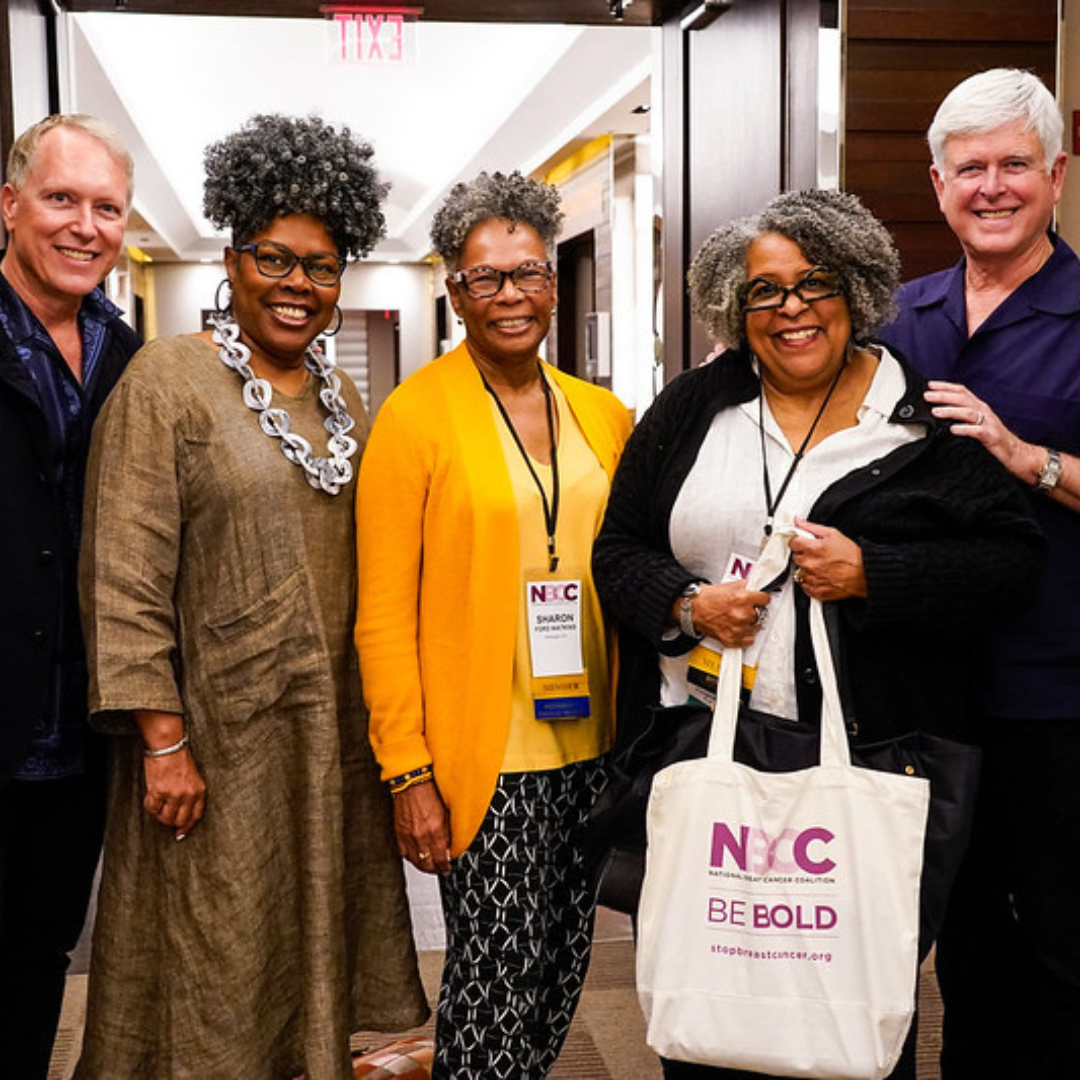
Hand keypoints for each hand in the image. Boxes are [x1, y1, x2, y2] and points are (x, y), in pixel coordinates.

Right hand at [143, 749, 206, 839]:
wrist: (168, 745)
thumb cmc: (178, 758)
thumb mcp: (192, 776)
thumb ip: (190, 793)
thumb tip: (182, 812)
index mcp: (199, 790)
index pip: (196, 815)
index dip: (188, 826)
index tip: (180, 832)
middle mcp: (188, 794)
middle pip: (180, 820)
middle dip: (171, 821)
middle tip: (165, 815)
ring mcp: (174, 793)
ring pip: (166, 817)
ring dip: (160, 814)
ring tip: (158, 803)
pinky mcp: (159, 791)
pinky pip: (152, 808)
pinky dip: (150, 806)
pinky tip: (151, 796)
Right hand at [394, 780, 451, 874]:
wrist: (412, 783)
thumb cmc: (429, 793)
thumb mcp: (446, 813)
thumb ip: (447, 833)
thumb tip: (448, 849)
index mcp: (435, 830)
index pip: (440, 859)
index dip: (445, 867)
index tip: (447, 868)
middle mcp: (420, 836)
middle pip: (427, 864)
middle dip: (435, 869)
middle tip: (440, 870)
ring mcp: (408, 836)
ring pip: (415, 861)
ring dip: (423, 866)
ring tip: (429, 866)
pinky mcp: (399, 833)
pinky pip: (404, 853)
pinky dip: (411, 857)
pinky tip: (416, 856)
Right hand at [682, 580, 771, 647]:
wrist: (694, 608)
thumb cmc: (709, 598)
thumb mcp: (730, 585)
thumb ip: (747, 586)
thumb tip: (758, 586)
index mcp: (742, 598)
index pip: (765, 599)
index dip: (762, 598)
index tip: (760, 600)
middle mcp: (742, 614)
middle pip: (761, 614)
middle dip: (754, 611)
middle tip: (746, 609)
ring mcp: (737, 628)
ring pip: (756, 628)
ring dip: (750, 624)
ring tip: (740, 618)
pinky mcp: (731, 639)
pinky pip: (749, 641)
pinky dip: (745, 636)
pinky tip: (739, 629)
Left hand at [790, 518, 866, 600]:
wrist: (864, 573)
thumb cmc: (851, 555)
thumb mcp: (832, 534)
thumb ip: (811, 527)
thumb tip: (797, 522)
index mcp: (812, 549)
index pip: (792, 543)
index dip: (798, 542)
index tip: (804, 543)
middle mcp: (810, 564)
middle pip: (796, 557)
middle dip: (804, 555)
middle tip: (817, 554)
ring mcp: (812, 579)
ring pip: (799, 572)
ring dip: (807, 569)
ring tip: (821, 566)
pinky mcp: (816, 591)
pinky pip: (805, 585)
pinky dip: (810, 581)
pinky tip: (821, 576)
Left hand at [924, 380, 1041, 482]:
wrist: (1016, 453)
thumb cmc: (993, 439)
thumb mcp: (977, 424)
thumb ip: (962, 417)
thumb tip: (938, 413)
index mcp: (979, 407)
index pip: (962, 391)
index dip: (946, 386)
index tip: (929, 385)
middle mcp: (984, 411)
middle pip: (962, 399)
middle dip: (943, 396)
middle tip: (926, 396)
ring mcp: (989, 423)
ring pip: (968, 413)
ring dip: (950, 411)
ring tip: (935, 412)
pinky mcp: (992, 437)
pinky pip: (977, 431)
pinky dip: (964, 429)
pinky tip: (953, 429)